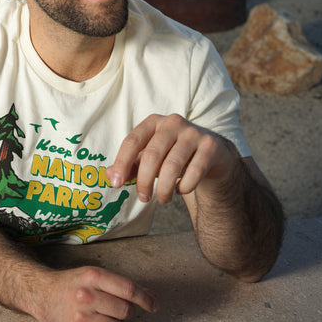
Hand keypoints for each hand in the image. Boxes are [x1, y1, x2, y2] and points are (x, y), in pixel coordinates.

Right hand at [31, 266, 156, 321]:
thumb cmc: (72, 283)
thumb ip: (119, 285)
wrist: (41, 293)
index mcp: (93, 276)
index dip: (146, 298)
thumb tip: (150, 296)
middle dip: (127, 312)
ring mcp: (79, 317)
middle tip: (116, 310)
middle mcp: (86, 295)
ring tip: (102, 319)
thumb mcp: (94, 275)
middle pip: (126, 311)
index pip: (129, 289)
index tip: (154, 305)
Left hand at [108, 114, 237, 203]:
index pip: (132, 141)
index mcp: (153, 122)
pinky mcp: (210, 146)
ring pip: (172, 166)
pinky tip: (181, 189)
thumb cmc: (173, 155)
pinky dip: (184, 186)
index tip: (116, 184)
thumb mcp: (150, 157)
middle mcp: (173, 123)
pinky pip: (194, 172)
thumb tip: (109, 176)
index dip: (121, 163)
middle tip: (143, 198)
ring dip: (164, 189)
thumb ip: (130, 165)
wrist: (212, 154)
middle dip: (144, 181)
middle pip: (151, 155)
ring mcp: (193, 132)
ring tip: (162, 199)